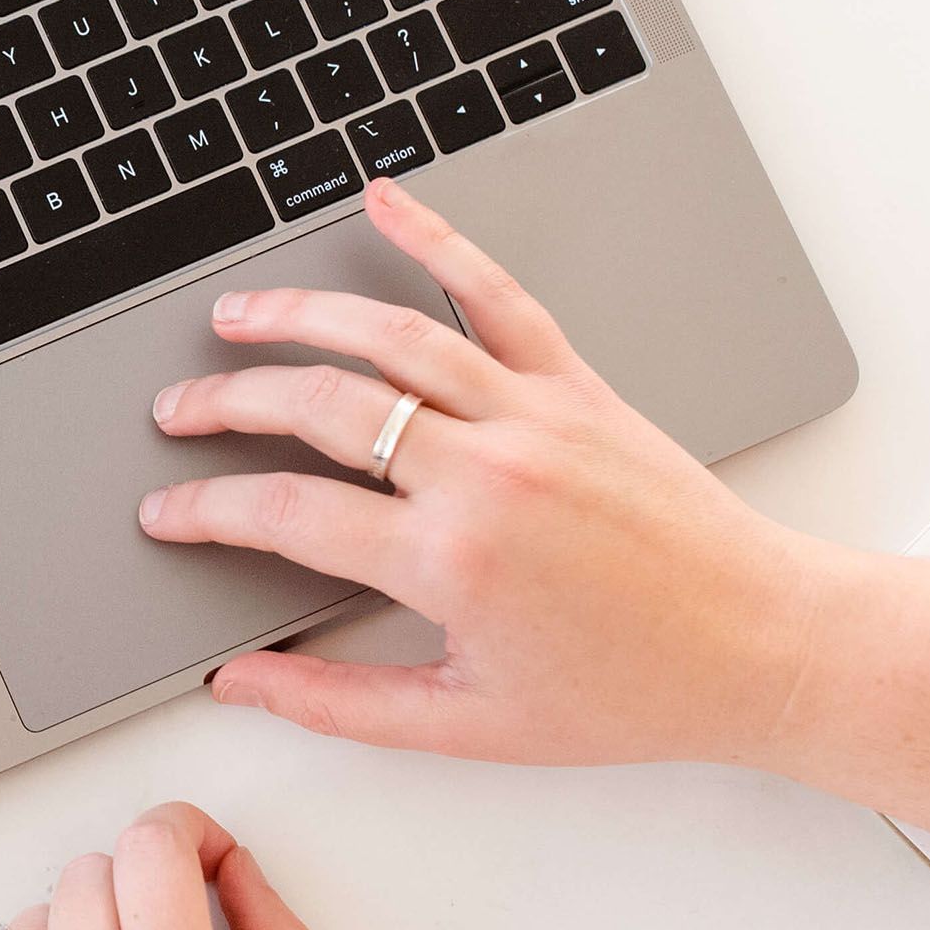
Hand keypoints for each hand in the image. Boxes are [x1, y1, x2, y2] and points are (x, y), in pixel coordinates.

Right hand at [142, 177, 849, 771]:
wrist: (763, 645)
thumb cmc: (634, 692)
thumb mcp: (472, 726)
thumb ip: (340, 703)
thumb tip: (243, 684)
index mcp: (451, 561)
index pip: (285, 513)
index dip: (206, 510)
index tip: (167, 513)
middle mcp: (485, 472)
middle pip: (318, 406)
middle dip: (227, 402)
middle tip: (177, 411)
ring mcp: (534, 415)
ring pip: (389, 336)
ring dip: (298, 315)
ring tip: (237, 317)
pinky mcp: (580, 386)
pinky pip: (495, 296)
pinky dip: (437, 241)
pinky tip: (386, 203)